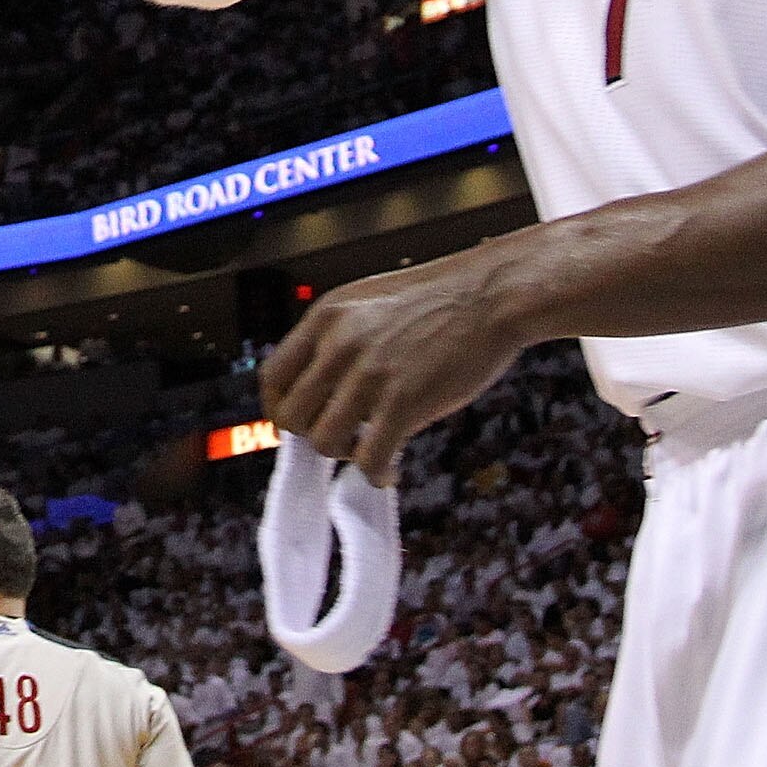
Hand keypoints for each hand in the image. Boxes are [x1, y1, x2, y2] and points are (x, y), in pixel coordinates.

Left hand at [258, 246, 526, 484]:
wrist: (493, 293)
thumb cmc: (442, 297)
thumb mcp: (371, 301)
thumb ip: (340, 337)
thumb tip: (323, 384)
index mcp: (326, 316)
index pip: (273, 376)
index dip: (279, 408)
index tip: (296, 424)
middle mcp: (339, 344)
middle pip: (292, 415)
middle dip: (313, 435)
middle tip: (341, 437)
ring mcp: (369, 374)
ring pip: (325, 442)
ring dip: (345, 455)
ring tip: (368, 450)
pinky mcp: (404, 402)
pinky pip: (370, 457)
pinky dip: (375, 473)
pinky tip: (389, 469)